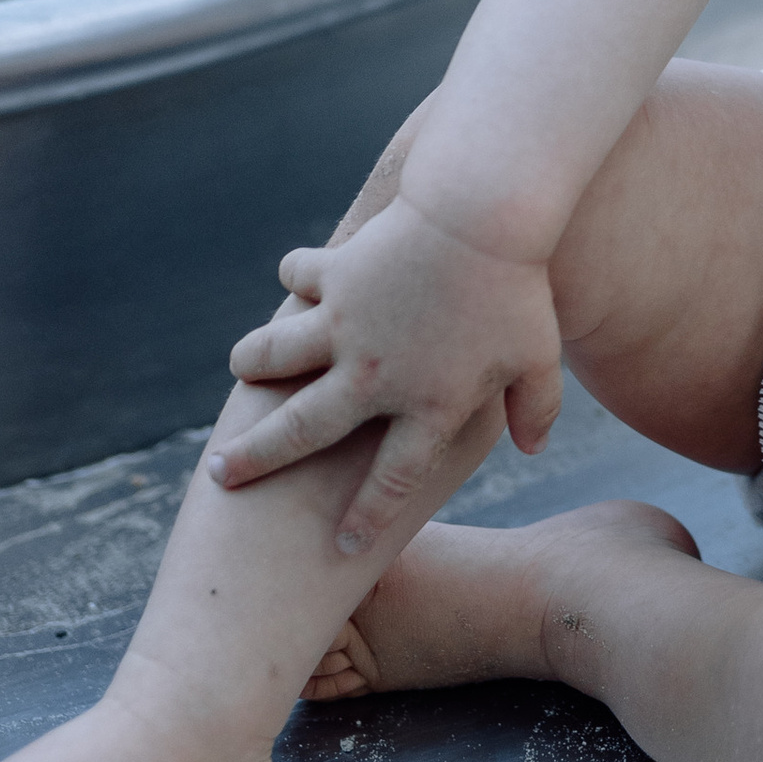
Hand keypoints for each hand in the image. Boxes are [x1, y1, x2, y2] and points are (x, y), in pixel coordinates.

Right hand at [209, 196, 563, 554]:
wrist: (483, 215)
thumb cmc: (519, 290)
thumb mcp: (539, 360)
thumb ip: (537, 411)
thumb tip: (533, 450)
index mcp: (428, 407)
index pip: (390, 483)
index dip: (367, 519)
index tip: (342, 546)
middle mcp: (374, 377)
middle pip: (302, 433)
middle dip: (257, 460)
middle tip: (222, 477)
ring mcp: (346, 326)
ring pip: (276, 355)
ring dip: (253, 362)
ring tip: (239, 370)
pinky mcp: (335, 276)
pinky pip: (299, 279)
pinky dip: (293, 278)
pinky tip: (291, 280)